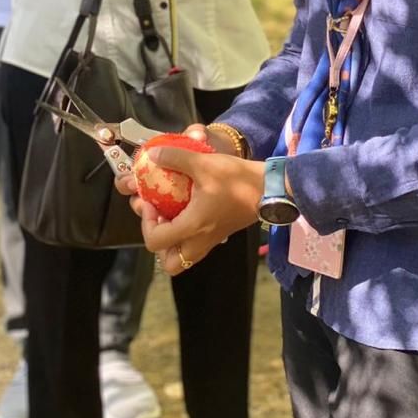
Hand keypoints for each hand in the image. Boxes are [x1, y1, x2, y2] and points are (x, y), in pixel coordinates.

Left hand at [114, 124, 264, 274]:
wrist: (272, 189)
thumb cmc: (237, 179)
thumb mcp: (203, 163)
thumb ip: (175, 157)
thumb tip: (152, 154)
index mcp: (192, 227)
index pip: (155, 241)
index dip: (146, 222)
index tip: (151, 202)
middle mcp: (200, 241)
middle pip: (169, 263)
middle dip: (159, 242)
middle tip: (159, 218)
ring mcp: (212, 241)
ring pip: (184, 257)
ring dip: (173, 243)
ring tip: (173, 217)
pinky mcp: (221, 235)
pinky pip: (197, 246)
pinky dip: (188, 236)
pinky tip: (190, 210)